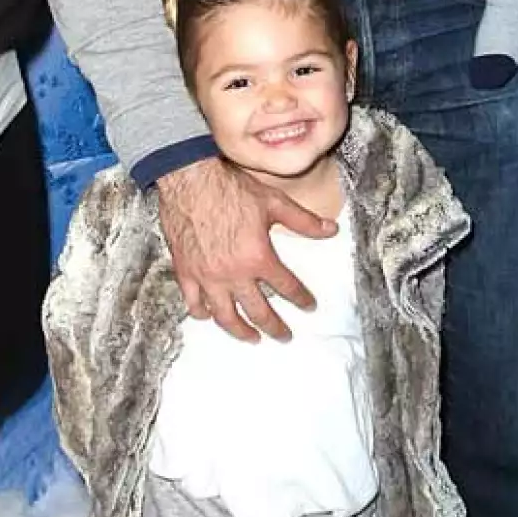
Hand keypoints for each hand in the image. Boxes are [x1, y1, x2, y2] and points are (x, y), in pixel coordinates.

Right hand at [157, 158, 336, 341]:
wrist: (189, 178)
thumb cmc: (231, 188)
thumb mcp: (274, 201)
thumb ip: (303, 221)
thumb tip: (332, 230)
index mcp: (258, 258)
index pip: (287, 287)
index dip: (301, 299)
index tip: (309, 306)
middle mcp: (234, 274)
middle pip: (259, 311)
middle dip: (275, 327)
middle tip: (284, 336)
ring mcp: (207, 277)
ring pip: (225, 316)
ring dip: (241, 331)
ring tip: (251, 338)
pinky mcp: (185, 272)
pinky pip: (194, 303)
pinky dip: (203, 314)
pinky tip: (210, 316)